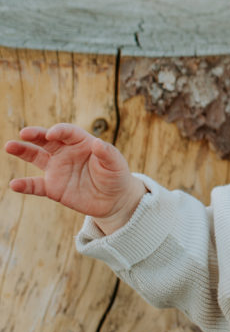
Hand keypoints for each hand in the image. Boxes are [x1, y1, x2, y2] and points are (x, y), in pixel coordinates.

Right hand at [5, 124, 144, 233]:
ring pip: (36, 157)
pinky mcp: (53, 188)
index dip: (59, 131)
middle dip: (35, 135)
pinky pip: (35, 185)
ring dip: (23, 151)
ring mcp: (57, 169)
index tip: (52, 134)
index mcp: (82, 143)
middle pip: (47, 140)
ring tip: (10, 146)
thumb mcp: (116, 164)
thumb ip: (108, 153)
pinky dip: (25, 185)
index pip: (68, 133)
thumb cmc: (116, 176)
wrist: (114, 200)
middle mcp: (66, 153)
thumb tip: (98, 143)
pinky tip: (14, 184)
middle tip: (24, 133)